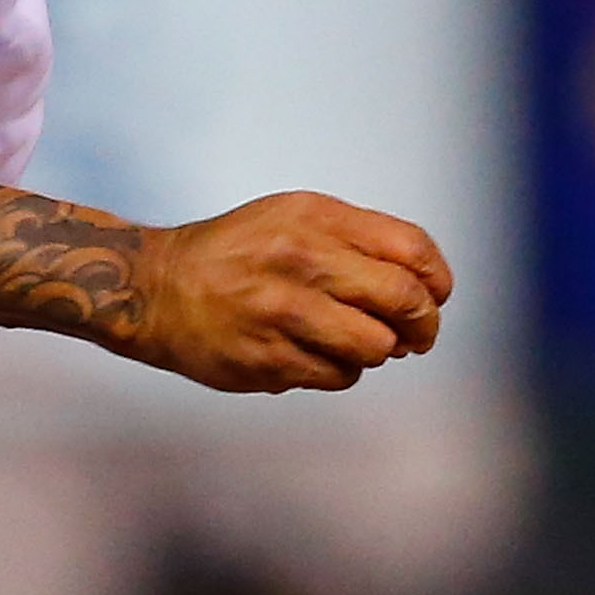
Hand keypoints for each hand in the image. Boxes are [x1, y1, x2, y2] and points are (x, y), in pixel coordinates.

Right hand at [112, 191, 452, 392]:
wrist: (158, 288)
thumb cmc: (240, 253)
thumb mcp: (294, 218)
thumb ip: (359, 240)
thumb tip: (427, 288)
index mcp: (314, 217)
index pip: (410, 247)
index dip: (437, 279)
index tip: (436, 295)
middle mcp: (300, 259)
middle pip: (404, 300)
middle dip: (424, 324)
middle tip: (418, 335)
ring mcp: (283, 312)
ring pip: (376, 347)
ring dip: (379, 351)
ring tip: (358, 343)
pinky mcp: (268, 358)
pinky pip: (339, 377)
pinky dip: (341, 371)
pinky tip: (316, 354)